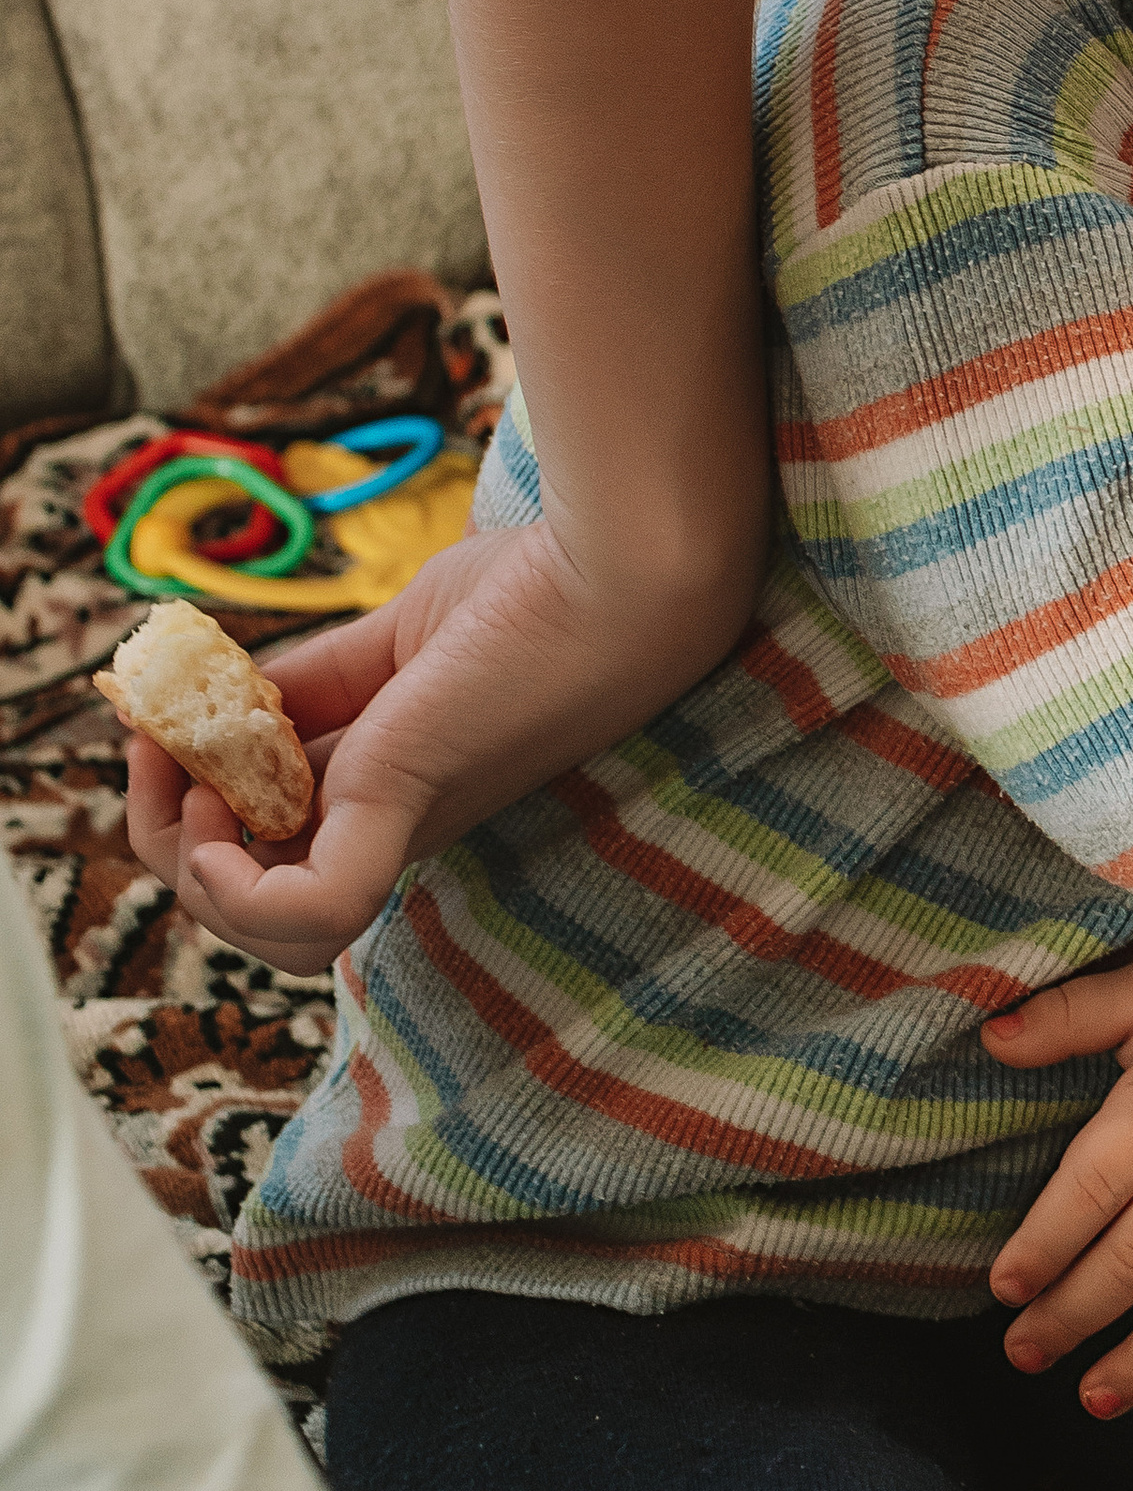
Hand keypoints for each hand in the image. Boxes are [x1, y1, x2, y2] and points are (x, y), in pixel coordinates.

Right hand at [121, 511, 762, 970]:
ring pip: (270, 928)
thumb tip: (225, 693)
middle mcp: (399, 827)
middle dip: (166, 832)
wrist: (623, 561)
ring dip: (189, 864)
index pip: (272, 836)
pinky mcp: (406, 810)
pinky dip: (236, 893)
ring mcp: (404, 827)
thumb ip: (315, 678)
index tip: (158, 717)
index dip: (192, 792)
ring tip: (178, 779)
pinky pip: (310, 916)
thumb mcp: (396, 634)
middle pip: (255, 895)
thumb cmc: (543, 584)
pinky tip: (211, 818)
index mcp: (396, 791)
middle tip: (150, 746)